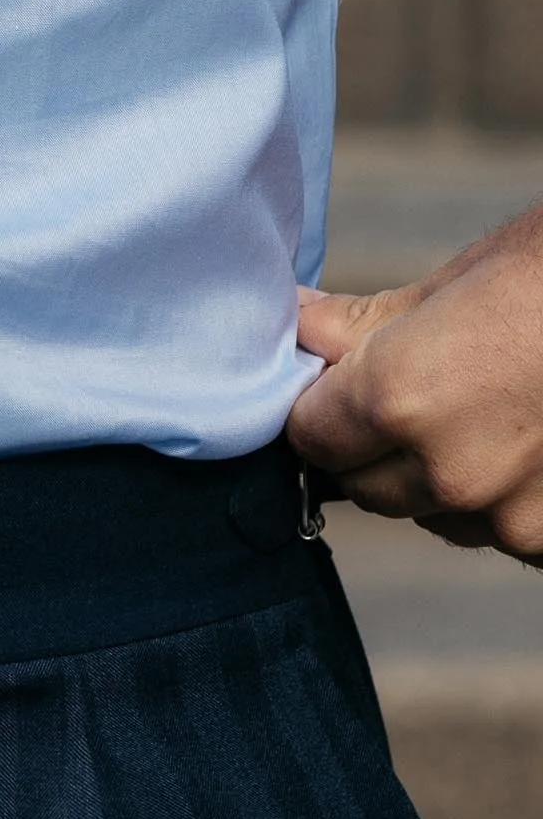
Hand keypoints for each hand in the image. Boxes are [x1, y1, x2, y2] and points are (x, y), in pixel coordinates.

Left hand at [288, 197, 542, 560]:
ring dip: (440, 478)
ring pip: (436, 514)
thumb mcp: (448, 286)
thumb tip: (297, 327)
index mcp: (399, 400)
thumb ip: (361, 324)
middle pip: (365, 486)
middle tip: (415, 390)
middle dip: (371, 445)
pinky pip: (501, 532)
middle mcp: (449, 475)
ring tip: (487, 409)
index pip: (310, 436)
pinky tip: (529, 440)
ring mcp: (512, 522)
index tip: (335, 385)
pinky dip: (503, 499)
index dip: (319, 406)